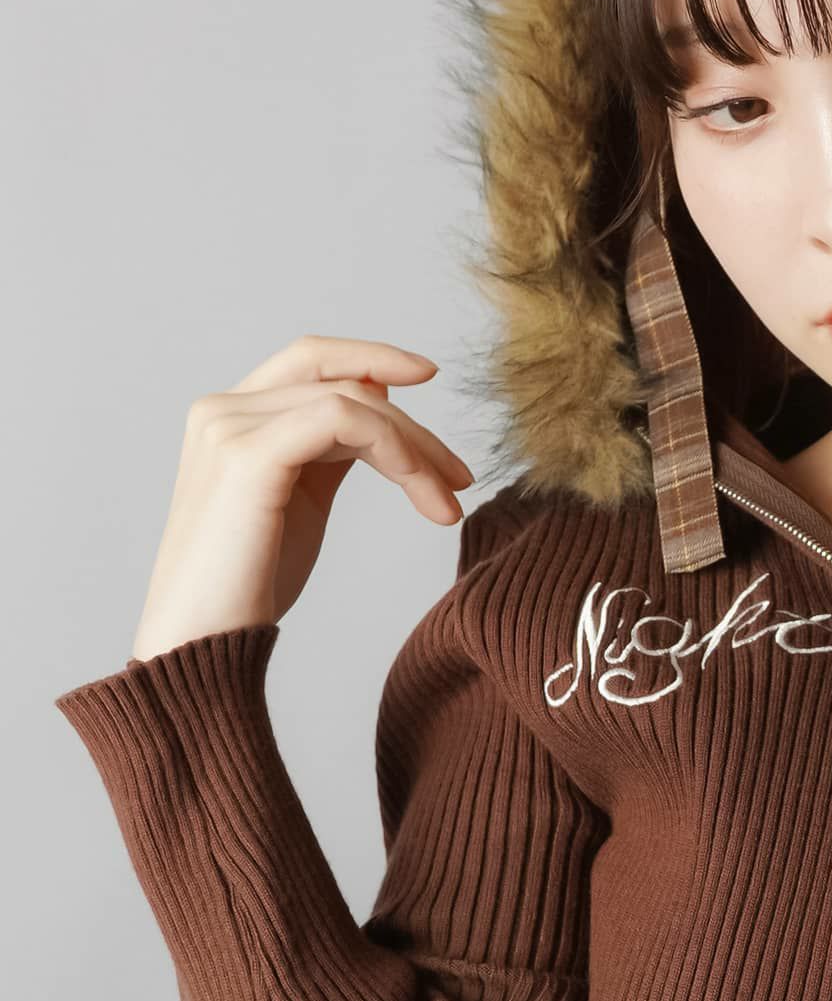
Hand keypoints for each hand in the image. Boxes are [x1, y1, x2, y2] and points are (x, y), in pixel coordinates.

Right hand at [131, 334, 474, 660]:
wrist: (203, 644)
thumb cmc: (249, 586)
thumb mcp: (300, 501)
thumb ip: (330, 450)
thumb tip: (378, 408)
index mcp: (231, 418)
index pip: (310, 360)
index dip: (371, 356)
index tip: (429, 376)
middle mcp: (223, 410)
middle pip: (340, 380)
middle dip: (413, 424)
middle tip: (460, 478)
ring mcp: (230, 427)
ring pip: (352, 401)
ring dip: (416, 449)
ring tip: (448, 503)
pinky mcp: (250, 455)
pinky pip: (345, 420)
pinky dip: (396, 449)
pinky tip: (422, 492)